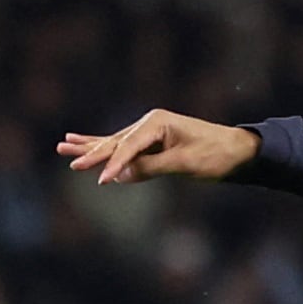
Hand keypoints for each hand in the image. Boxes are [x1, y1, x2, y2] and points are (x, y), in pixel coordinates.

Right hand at [56, 110, 259, 184]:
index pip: (129, 146)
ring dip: (90, 147)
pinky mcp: (153, 140)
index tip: (102, 181)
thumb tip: (121, 175)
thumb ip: (152, 168)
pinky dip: (107, 149)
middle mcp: (150, 122)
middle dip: (91, 152)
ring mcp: (150, 130)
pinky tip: (84, 144)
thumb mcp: (186, 164)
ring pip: (115, 142)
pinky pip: (125, 147)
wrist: (239, 150)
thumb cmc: (217, 155)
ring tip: (63, 147)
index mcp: (157, 123)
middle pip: (115, 141)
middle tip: (67, 160)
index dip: (114, 165)